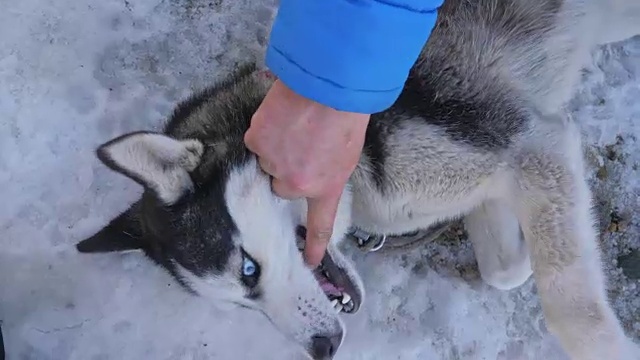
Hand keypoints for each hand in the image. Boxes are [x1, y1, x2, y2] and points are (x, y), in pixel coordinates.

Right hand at [244, 79, 369, 266]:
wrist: (328, 85)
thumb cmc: (346, 115)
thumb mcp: (346, 154)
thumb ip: (326, 172)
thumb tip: (312, 172)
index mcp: (325, 188)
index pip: (319, 225)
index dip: (313, 245)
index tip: (309, 261)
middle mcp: (295, 184)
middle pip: (282, 186)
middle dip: (288, 170)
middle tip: (302, 145)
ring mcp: (274, 164)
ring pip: (267, 162)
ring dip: (276, 148)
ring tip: (295, 126)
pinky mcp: (256, 142)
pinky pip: (256, 141)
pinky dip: (265, 131)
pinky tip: (281, 117)